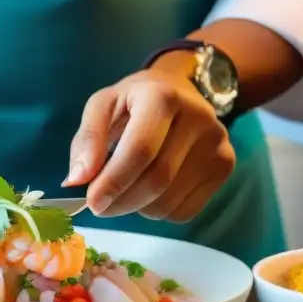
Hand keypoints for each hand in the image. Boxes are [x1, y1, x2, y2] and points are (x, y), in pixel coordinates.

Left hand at [64, 69, 235, 222]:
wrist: (182, 90)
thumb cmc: (135, 101)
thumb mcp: (103, 105)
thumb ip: (88, 139)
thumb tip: (77, 180)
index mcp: (162, 96)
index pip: (141, 149)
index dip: (114, 181)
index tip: (92, 202)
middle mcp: (199, 119)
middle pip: (157, 180)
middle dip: (121, 201)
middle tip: (100, 206)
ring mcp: (218, 144)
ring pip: (169, 201)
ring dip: (137, 207)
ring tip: (126, 190)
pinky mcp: (226, 166)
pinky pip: (185, 210)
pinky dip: (158, 211)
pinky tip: (151, 191)